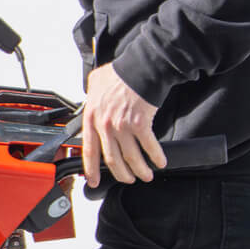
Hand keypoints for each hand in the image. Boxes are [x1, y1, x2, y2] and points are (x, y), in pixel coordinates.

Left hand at [83, 64, 164, 187]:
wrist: (139, 67)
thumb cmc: (119, 73)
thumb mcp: (94, 84)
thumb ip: (90, 97)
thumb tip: (89, 100)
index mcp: (91, 118)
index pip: (89, 151)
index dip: (92, 170)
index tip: (94, 181)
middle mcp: (104, 125)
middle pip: (112, 159)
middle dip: (121, 174)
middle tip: (128, 179)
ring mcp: (122, 126)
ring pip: (130, 157)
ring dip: (140, 170)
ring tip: (146, 175)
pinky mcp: (140, 124)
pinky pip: (149, 146)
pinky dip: (156, 156)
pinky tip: (160, 161)